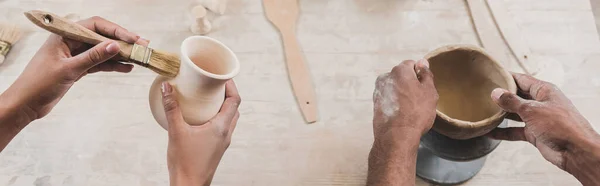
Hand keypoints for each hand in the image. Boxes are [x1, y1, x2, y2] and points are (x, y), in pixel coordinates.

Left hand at [0, 16, 147, 126]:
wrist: (25, 104)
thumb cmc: (39, 84)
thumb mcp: (69, 69)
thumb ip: (93, 57)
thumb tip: (114, 45)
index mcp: (65, 35)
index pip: (95, 26)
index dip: (116, 30)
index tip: (133, 39)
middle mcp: (71, 42)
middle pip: (102, 37)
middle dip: (123, 42)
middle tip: (143, 46)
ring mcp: (75, 55)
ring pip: (103, 50)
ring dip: (120, 54)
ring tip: (139, 58)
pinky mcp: (78, 68)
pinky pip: (99, 63)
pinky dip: (112, 65)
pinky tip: (127, 68)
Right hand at [161, 80, 240, 185]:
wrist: (189, 185)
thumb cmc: (185, 162)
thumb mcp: (175, 131)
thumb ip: (171, 108)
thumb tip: (167, 87)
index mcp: (221, 127)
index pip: (235, 101)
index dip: (231, 86)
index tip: (222, 77)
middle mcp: (226, 134)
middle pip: (234, 108)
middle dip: (227, 94)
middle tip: (214, 84)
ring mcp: (223, 142)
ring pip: (229, 119)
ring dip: (222, 107)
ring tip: (208, 98)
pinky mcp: (217, 148)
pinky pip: (222, 128)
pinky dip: (217, 117)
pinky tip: (201, 117)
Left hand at [372, 59, 437, 141]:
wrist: (396, 136)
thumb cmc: (416, 113)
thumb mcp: (429, 92)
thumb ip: (426, 75)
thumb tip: (422, 63)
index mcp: (399, 70)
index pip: (412, 65)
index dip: (420, 75)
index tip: (424, 87)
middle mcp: (385, 77)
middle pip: (402, 76)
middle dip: (410, 84)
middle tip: (420, 100)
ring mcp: (378, 91)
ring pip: (395, 88)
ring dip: (402, 94)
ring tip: (411, 109)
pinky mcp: (375, 104)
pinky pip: (389, 99)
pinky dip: (395, 103)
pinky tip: (402, 114)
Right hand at [488, 73, 599, 184]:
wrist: (575, 151)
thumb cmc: (561, 126)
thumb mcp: (532, 110)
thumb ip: (512, 102)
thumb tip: (496, 93)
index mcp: (544, 91)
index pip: (522, 79)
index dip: (507, 76)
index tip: (492, 75)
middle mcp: (540, 103)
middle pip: (517, 96)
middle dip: (502, 96)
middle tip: (483, 93)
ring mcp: (537, 118)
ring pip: (515, 114)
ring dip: (501, 114)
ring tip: (484, 111)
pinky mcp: (535, 133)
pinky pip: (515, 130)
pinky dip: (504, 131)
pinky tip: (491, 132)